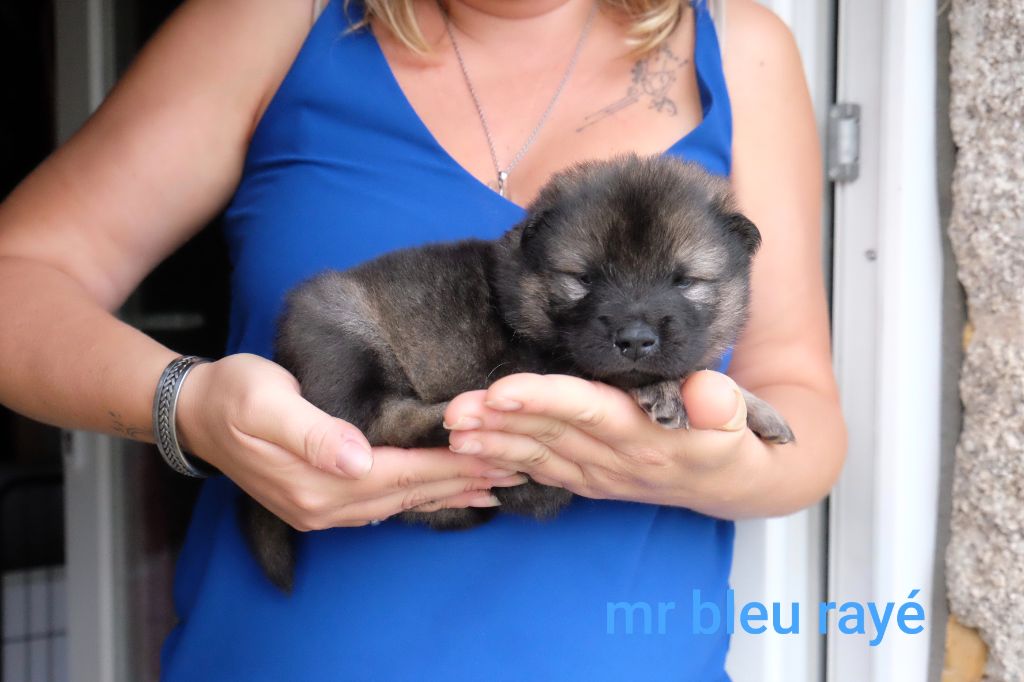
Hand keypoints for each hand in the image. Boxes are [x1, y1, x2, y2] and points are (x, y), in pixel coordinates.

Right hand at [175, 353, 524, 530]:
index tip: (498, 455)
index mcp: (320, 479)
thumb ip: (311, 431)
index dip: (453, 464)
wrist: (196, 412)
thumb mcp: (266, 401)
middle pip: (410, 492)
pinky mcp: (319, 503)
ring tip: (496, 487)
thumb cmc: (234, 393)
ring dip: (450, 495)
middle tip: (518, 470)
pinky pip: (383, 505)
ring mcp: (321, 510)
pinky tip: (444, 494)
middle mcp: (325, 505)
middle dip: (465, 482)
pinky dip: (420, 497)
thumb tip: (355, 457)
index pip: (403, 472)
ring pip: (401, 503)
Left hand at [443, 371, 767, 510]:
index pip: (588, 410)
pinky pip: (544, 473)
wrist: (734, 484)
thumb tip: (706, 389)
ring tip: (453, 432)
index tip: (502, 391)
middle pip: (550, 434)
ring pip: (539, 456)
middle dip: (499, 423)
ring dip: (494, 445)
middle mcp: (617, 459)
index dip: (544, 400)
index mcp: (648, 436)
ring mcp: (601, 475)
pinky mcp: (593, 482)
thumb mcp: (744, 421)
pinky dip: (507, 463)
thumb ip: (725, 404)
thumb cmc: (734, 439)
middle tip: (454, 411)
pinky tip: (475, 455)